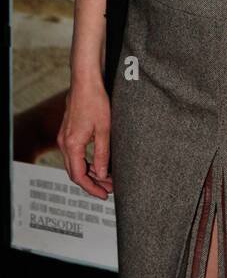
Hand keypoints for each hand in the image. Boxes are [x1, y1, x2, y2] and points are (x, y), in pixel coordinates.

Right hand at [57, 75, 113, 197]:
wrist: (84, 82)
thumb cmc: (96, 102)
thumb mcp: (104, 130)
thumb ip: (102, 154)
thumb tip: (103, 174)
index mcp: (72, 145)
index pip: (79, 176)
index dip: (92, 189)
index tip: (105, 195)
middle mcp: (64, 144)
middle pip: (75, 172)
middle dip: (93, 183)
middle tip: (110, 189)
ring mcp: (65, 138)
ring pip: (75, 164)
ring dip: (91, 173)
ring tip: (108, 179)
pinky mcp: (68, 133)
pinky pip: (75, 154)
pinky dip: (87, 162)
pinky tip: (100, 164)